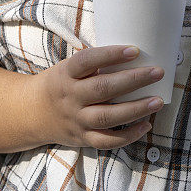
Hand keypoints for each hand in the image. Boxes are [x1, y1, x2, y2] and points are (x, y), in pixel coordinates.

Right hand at [30, 45, 165, 148]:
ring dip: (136, 109)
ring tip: (158, 101)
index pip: (87, 60)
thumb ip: (93, 63)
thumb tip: (133, 53)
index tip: (135, 50)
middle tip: (157, 73)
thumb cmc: (61, 84)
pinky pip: (107, 141)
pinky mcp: (83, 138)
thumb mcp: (68, 68)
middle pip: (103, 89)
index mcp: (65, 74)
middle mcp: (70, 97)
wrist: (32, 113)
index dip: (111, 55)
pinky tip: (146, 126)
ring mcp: (77, 120)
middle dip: (134, 80)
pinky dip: (128, 136)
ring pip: (108, 117)